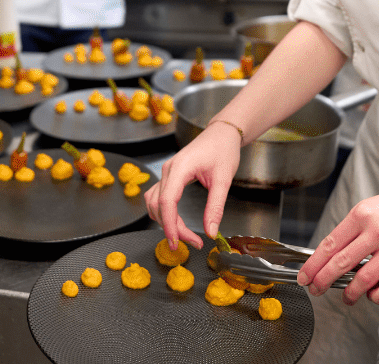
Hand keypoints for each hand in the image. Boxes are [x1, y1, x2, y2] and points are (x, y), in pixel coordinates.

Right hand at [145, 117, 241, 250]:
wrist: (221, 134)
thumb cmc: (223, 150)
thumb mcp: (224, 180)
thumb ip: (215, 207)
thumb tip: (211, 232)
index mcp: (180, 168)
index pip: (167, 202)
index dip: (170, 226)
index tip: (178, 243)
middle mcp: (169, 170)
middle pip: (159, 205)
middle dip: (172, 228)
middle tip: (193, 242)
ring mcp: (167, 172)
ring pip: (154, 203)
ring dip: (166, 222)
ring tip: (185, 235)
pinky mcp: (170, 175)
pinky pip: (158, 197)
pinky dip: (163, 212)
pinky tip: (175, 222)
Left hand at [296, 178, 378, 303]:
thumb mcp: (376, 206)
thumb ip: (357, 227)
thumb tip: (335, 251)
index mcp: (364, 214)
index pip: (330, 243)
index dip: (314, 263)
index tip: (305, 275)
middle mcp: (377, 231)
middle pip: (340, 263)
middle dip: (323, 281)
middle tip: (316, 290)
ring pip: (363, 280)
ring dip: (350, 293)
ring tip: (347, 297)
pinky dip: (376, 297)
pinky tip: (373, 295)